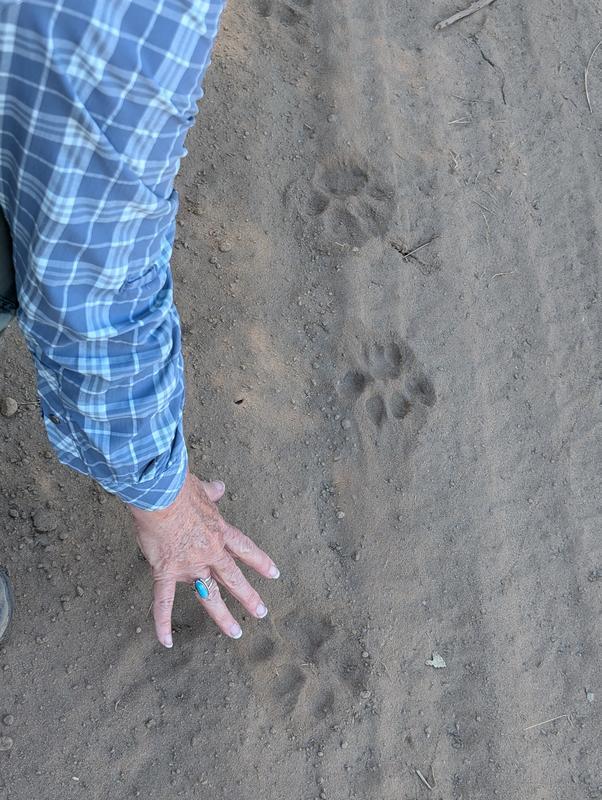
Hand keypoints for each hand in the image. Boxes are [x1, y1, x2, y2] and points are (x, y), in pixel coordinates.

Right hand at [129, 472, 279, 647]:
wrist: (160, 495)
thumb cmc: (179, 488)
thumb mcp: (202, 488)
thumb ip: (212, 492)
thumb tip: (219, 487)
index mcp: (219, 532)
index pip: (245, 549)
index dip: (260, 562)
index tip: (274, 574)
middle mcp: (210, 552)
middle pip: (233, 578)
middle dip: (248, 596)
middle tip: (261, 611)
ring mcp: (189, 565)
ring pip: (207, 595)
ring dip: (222, 615)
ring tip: (234, 632)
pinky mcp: (166, 571)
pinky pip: (164, 601)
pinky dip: (163, 621)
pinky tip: (166, 640)